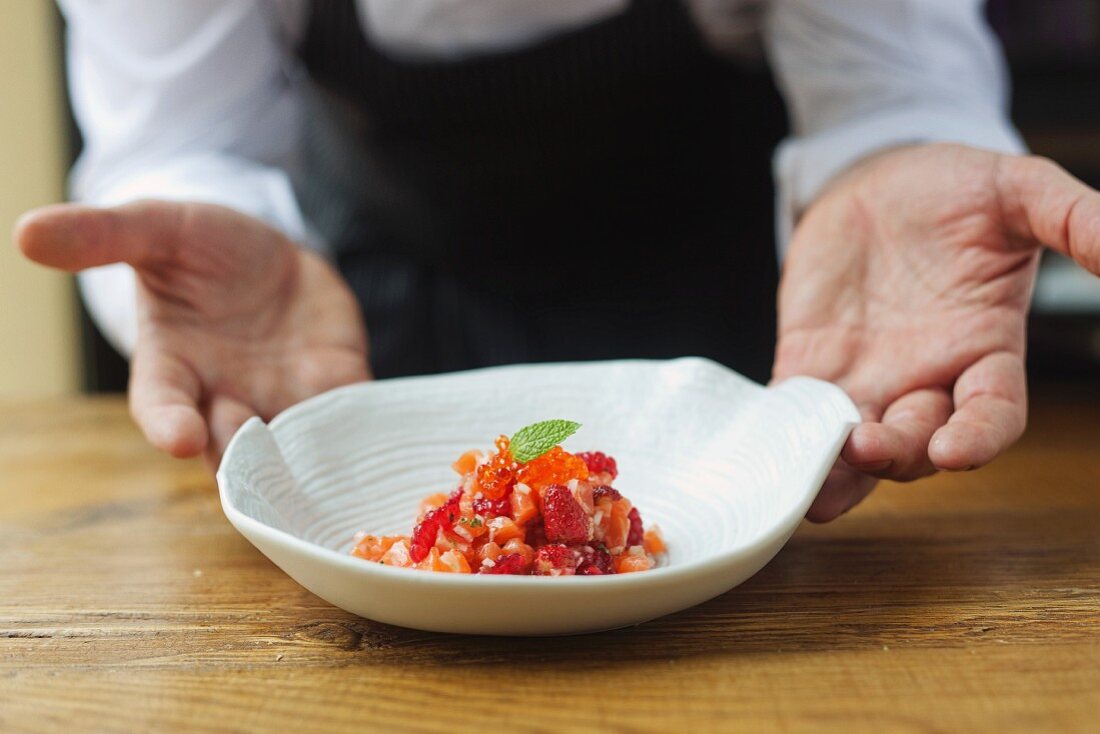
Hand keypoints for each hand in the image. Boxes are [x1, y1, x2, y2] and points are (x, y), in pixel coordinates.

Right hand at [15, 200, 369, 466]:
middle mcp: (226, 397)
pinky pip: (347, 425)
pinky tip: (368, 440)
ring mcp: (282, 400)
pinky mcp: (334, 393)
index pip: (161, 406)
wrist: (274, 255)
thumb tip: (27, 231)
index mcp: (173, 366)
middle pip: (229, 444)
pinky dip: (356, 436)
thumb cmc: (204, 247)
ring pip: (291, 450)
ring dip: (301, 457)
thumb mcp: (158, 228)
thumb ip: (105, 235)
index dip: (168, 424)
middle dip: (241, 448)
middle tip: (254, 439)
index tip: (179, 439)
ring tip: (315, 458)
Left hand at [774, 143, 1099, 520]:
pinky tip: (772, 452)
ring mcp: (867, 377)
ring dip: (839, 472)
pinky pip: (800, 412)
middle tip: (869, 447)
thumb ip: (1070, 218)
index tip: (958, 452)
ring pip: (857, 444)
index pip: (992, 413)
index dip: (979, 438)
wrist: (880, 179)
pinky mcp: (811, 365)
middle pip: (919, 441)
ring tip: (815, 494)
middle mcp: (926, 377)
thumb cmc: (956, 189)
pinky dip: (788, 435)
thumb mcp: (1017, 190)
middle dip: (898, 455)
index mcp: (983, 349)